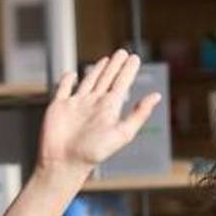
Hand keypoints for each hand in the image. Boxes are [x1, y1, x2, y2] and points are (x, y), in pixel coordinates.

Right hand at [36, 49, 160, 182]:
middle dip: (115, 66)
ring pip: (89, 81)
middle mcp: (94, 104)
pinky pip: (64, 88)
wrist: (64, 163)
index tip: (135, 58)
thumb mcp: (122, 133)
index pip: (121, 84)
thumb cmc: (93, 153)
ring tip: (106, 59)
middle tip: (123, 52)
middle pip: (107, 79)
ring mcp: (76, 104)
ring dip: (97, 70)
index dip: (128, 70)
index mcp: (109, 109)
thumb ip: (139, 115)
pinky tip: (72, 74)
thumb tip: (156, 96)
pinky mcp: (59, 106)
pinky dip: (67, 80)